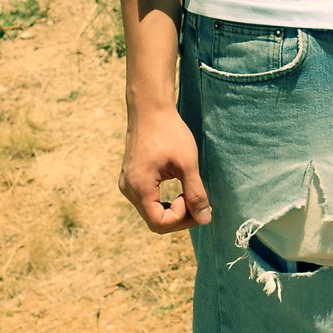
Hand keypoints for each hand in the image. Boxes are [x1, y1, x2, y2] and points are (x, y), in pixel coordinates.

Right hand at [119, 108, 211, 233]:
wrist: (150, 109)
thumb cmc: (169, 132)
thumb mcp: (187, 163)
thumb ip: (196, 193)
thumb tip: (205, 219)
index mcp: (139, 187)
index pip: (159, 223)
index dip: (181, 218)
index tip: (194, 198)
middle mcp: (128, 189)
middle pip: (154, 221)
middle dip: (179, 216)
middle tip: (197, 200)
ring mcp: (127, 184)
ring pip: (151, 212)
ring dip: (172, 209)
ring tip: (188, 191)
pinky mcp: (131, 178)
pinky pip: (147, 200)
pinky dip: (164, 201)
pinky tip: (177, 187)